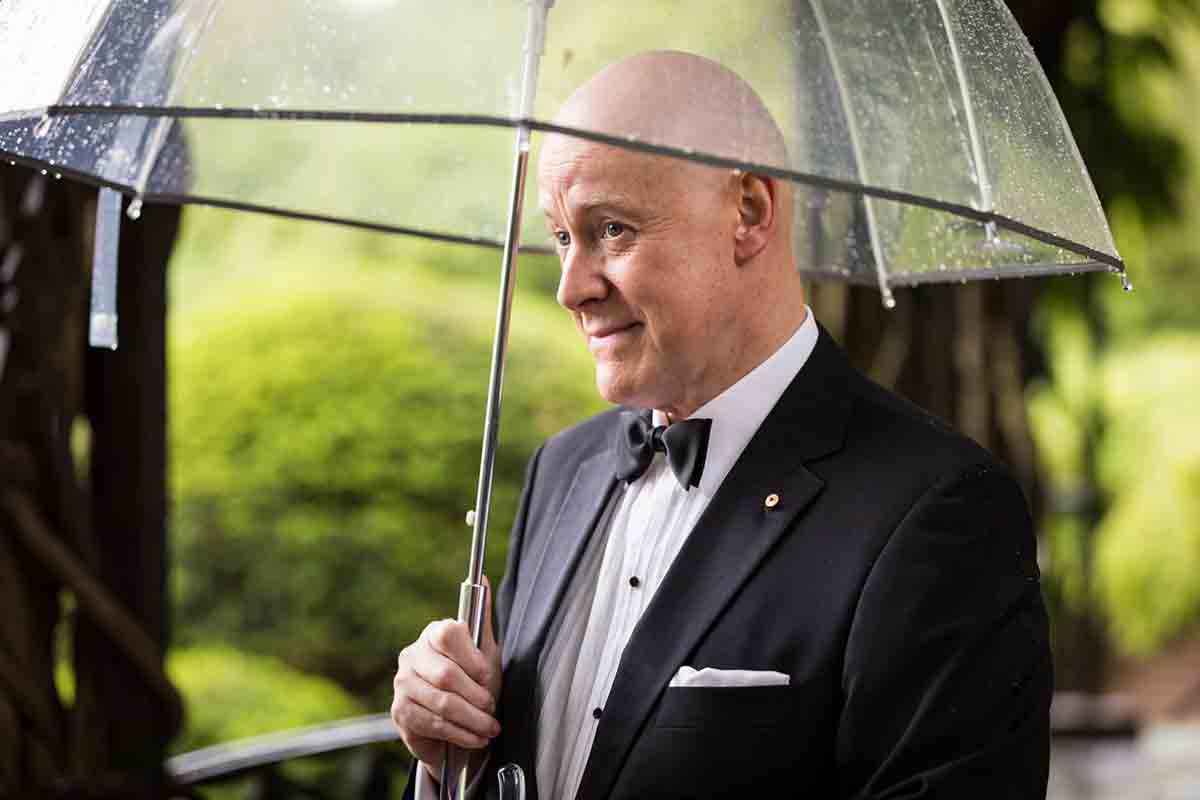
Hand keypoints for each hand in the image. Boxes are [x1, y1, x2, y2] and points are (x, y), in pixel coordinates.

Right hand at [391, 577, 501, 777]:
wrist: (453, 722)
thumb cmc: (471, 683)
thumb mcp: (483, 651)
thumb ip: (482, 618)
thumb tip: (481, 577)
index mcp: (433, 633)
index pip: (448, 634)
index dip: (471, 658)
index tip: (487, 675)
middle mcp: (412, 654)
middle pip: (446, 675)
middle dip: (476, 696)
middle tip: (492, 707)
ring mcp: (402, 683)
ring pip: (441, 703)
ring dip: (471, 720)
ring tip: (489, 727)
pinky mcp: (399, 711)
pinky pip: (432, 724)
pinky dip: (459, 734)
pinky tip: (474, 737)